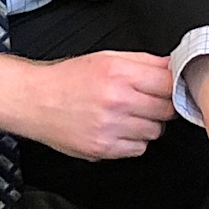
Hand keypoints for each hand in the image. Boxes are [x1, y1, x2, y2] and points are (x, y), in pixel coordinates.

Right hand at [0, 49, 175, 160]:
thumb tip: (173, 66)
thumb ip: (143, 61)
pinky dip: (133, 141)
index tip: (168, 87)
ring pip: (155, 132)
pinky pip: (139, 149)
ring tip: (128, 115)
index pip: (169, 83)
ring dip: (148, 124)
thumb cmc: (68, 79)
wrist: (35, 101)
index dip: (172, 86)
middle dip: (161, 105)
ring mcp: (111, 128)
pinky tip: (118, 129)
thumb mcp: (105, 58)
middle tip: (145, 101)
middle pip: (166, 110)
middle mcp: (117, 100)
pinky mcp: (104, 149)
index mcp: (119, 73)